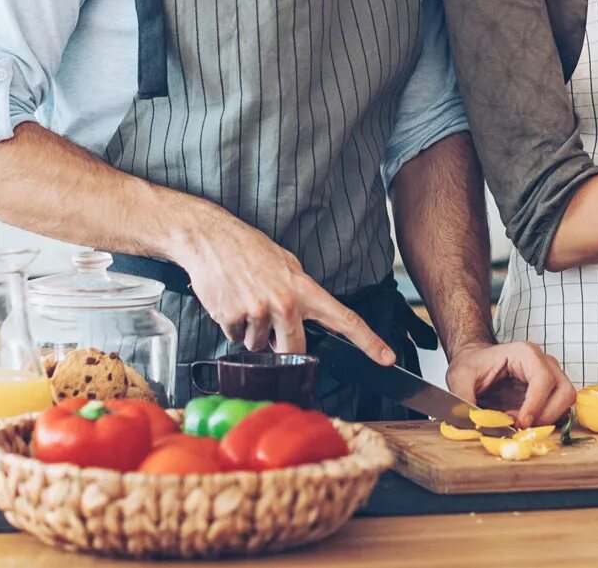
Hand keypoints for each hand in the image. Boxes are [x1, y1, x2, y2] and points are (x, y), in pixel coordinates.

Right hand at [177, 214, 395, 363]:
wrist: (211, 239)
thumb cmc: (248, 249)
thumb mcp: (286, 265)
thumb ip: (300, 295)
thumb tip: (302, 323)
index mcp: (304, 289)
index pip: (345, 319)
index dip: (369, 341)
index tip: (387, 358)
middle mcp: (285, 303)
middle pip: (293, 347)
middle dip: (281, 344)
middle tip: (267, 316)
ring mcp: (258, 312)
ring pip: (258, 345)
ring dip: (251, 329)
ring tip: (244, 297)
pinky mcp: (233, 318)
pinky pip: (236, 337)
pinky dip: (232, 324)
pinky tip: (229, 300)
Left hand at [445, 340, 576, 428]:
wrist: (475, 362)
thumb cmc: (472, 364)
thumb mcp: (459, 376)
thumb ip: (462, 396)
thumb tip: (469, 421)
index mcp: (525, 353)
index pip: (543, 379)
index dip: (536, 404)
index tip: (521, 423)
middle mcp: (544, 363)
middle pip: (564, 391)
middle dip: (546, 415)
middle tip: (521, 427)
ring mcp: (551, 377)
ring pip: (566, 401)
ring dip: (546, 419)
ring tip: (518, 423)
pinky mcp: (550, 393)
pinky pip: (559, 410)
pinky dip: (545, 421)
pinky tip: (522, 421)